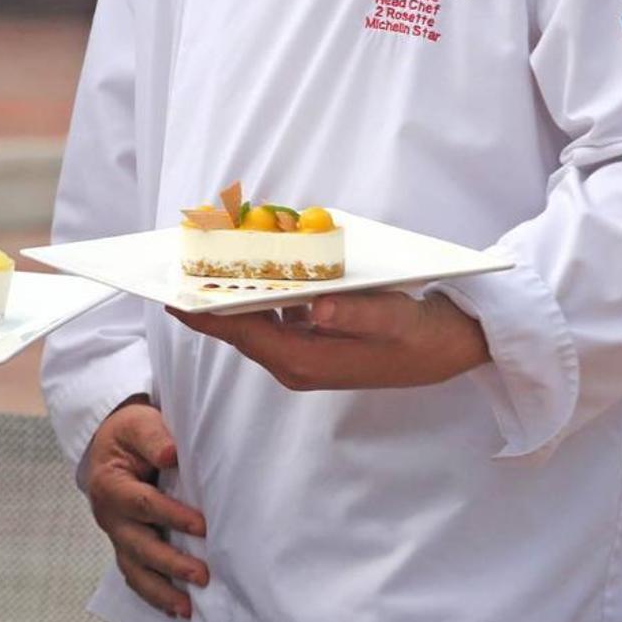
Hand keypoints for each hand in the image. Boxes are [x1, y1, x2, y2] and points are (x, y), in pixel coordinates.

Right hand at [85, 401, 207, 618]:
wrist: (111, 444)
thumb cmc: (129, 433)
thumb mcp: (138, 424)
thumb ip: (153, 437)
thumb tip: (171, 454)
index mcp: (110, 485)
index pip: (143, 505)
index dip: (172, 516)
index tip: (202, 527)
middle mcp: (110, 516)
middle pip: (139, 546)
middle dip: (170, 564)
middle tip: (202, 575)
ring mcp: (117, 535)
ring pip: (135, 570)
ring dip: (161, 591)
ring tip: (188, 608)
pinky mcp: (126, 546)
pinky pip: (136, 576)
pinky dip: (153, 595)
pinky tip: (175, 608)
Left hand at [167, 290, 487, 392]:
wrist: (452, 348)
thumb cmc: (422, 335)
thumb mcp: (394, 320)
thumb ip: (356, 315)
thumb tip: (317, 306)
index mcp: (306, 361)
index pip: (241, 335)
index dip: (204, 316)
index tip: (169, 297)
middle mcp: (298, 362)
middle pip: (240, 327)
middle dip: (211, 298)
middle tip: (180, 267)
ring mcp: (305, 354)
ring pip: (256, 320)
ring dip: (235, 292)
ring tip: (210, 258)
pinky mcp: (315, 344)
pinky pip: (275, 316)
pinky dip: (263, 292)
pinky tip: (260, 265)